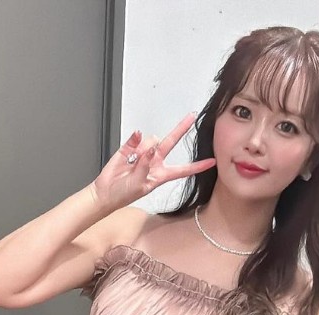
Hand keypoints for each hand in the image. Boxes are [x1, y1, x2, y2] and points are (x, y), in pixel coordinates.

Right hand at [90, 113, 215, 211]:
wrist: (106, 192)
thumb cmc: (124, 194)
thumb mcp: (139, 185)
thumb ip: (146, 166)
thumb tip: (151, 147)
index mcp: (161, 175)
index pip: (183, 169)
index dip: (198, 165)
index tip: (212, 161)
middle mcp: (155, 161)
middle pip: (171, 142)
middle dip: (181, 128)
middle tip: (192, 115)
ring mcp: (143, 153)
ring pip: (150, 140)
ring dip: (143, 150)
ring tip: (131, 164)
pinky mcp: (130, 146)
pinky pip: (136, 137)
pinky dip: (134, 140)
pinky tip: (130, 150)